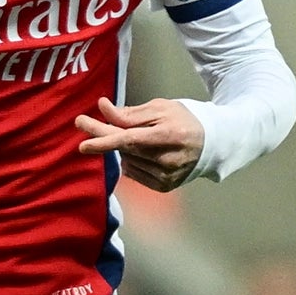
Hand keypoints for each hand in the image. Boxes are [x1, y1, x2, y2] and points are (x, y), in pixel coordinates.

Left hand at [76, 97, 206, 190]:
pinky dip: (132, 162)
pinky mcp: (164, 186)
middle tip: (84, 122)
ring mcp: (166, 176)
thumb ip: (130, 113)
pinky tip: (143, 153)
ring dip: (123, 149)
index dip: (104, 141)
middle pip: (124, 150)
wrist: (212, 143)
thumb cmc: (184, 120)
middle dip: (103, 136)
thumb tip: (103, 109)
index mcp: (168, 136)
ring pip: (127, 161)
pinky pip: (134, 173)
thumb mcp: (160, 108)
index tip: (83, 143)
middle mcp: (167, 160)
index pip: (129, 140)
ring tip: (138, 138)